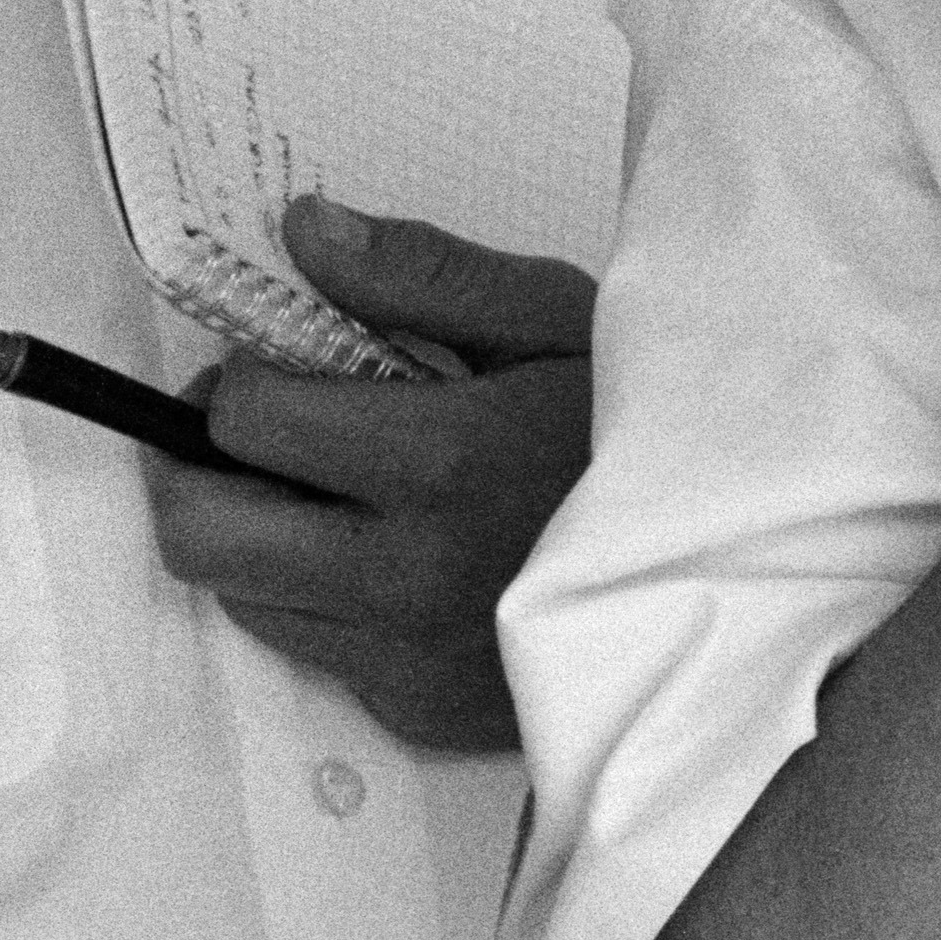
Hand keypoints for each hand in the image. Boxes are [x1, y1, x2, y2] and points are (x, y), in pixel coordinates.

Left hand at [140, 193, 595, 752]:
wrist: (737, 569)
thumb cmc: (641, 431)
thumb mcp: (556, 320)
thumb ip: (420, 274)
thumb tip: (303, 229)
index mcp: (443, 461)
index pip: (247, 421)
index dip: (241, 376)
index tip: (276, 361)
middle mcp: (408, 576)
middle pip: (202, 536)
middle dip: (202, 467)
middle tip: (255, 427)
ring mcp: (408, 657)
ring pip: (243, 597)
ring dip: (261, 533)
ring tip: (337, 488)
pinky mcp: (417, 710)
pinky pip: (313, 648)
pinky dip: (322, 595)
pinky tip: (397, 553)